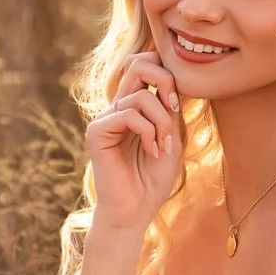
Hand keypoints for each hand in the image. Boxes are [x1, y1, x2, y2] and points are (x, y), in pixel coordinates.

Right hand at [86, 52, 183, 232]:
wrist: (135, 211)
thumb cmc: (153, 179)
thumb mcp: (171, 137)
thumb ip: (169, 109)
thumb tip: (175, 78)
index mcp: (134, 106)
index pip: (145, 66)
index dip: (166, 73)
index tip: (178, 104)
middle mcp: (118, 107)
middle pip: (138, 64)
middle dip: (165, 80)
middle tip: (174, 108)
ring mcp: (106, 118)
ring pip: (140, 96)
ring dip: (161, 121)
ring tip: (163, 147)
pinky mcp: (97, 131)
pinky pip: (129, 114)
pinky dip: (148, 131)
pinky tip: (152, 151)